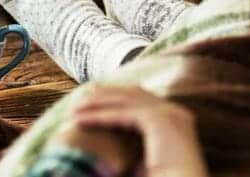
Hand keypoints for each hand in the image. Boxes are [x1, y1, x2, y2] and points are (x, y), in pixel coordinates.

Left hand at [72, 86, 208, 176]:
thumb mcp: (143, 158)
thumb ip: (129, 144)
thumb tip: (106, 144)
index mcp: (175, 120)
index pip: (140, 98)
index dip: (114, 96)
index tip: (91, 100)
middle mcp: (175, 112)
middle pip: (132, 93)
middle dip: (103, 94)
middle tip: (78, 99)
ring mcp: (169, 113)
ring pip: (124, 100)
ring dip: (96, 102)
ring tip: (74, 109)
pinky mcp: (160, 121)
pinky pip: (121, 114)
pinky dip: (98, 116)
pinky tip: (78, 120)